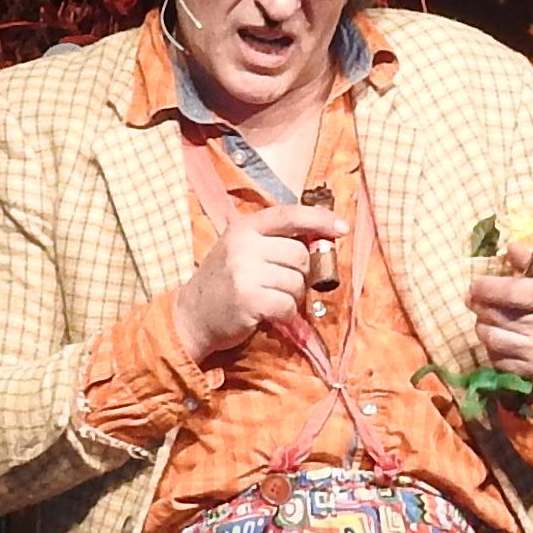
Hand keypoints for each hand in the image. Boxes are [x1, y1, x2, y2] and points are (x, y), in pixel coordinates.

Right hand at [172, 198, 342, 365]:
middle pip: (300, 254)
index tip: (341, 228)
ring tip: (272, 299)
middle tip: (286, 285)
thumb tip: (320, 241)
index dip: (320, 220)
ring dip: (294, 297)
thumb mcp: (241, 250)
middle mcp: (244, 245)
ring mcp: (245, 272)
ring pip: (297, 282)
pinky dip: (287, 314)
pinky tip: (271, 314)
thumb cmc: (223, 284)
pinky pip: (288, 305)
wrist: (191, 317)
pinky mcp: (249, 299)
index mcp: (244, 228)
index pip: (289, 215)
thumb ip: (273, 242)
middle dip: (302, 274)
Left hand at [465, 256, 532, 395]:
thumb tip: (510, 246)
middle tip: (473, 298)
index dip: (487, 287)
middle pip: (496, 315)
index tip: (474, 284)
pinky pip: (497, 359)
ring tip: (485, 318)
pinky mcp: (532, 373)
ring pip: (492, 338)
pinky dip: (492, 348)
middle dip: (479, 305)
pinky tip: (499, 339)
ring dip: (482, 326)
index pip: (512, 291)